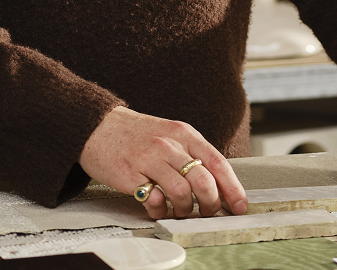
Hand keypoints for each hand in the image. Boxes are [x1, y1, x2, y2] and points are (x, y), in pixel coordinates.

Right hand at [79, 106, 247, 218]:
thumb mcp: (169, 132)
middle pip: (203, 181)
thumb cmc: (135, 132)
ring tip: (179, 210)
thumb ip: (190, 152)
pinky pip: (154, 200)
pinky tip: (157, 207)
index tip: (239, 205)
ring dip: (184, 209)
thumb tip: (215, 181)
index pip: (218, 162)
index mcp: (184, 133)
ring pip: (182, 193)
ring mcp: (149, 159)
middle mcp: (169, 145)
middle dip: (210, 204)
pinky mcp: (130, 174)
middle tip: (207, 212)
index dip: (232, 187)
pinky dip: (159, 210)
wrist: (96, 124)